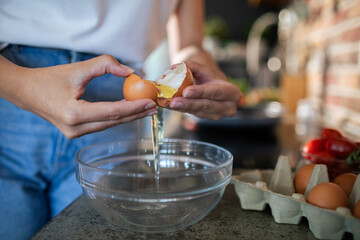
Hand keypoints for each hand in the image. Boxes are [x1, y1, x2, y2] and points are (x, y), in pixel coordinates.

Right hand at [0, 55, 156, 137]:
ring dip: (128, 117)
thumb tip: (130, 72)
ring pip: (109, 125)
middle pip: (114, 121)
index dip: (133, 107)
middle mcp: (75, 128)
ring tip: (146, 110)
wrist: (26, 92)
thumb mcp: (77, 68)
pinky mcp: (75, 134)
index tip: (150, 102)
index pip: (112, 112)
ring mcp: (75, 134)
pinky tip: (129, 113)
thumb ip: (105, 65)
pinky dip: (117, 119)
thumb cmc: (50, 79)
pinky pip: (101, 125)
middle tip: (154, 107)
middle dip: (136, 114)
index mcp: (74, 114)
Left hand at [168, 60, 240, 119]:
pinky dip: (179, 109)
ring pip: (197, 112)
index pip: (216, 92)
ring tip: (167, 103)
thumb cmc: (209, 74)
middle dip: (189, 104)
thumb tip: (175, 67)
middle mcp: (227, 107)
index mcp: (232, 92)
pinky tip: (168, 105)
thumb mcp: (203, 68)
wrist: (210, 83)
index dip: (201, 92)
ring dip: (181, 108)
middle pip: (206, 105)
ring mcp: (216, 115)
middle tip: (173, 101)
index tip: (186, 92)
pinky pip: (191, 114)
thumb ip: (191, 66)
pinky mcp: (205, 118)